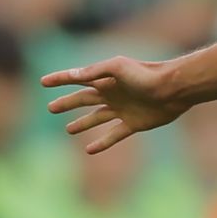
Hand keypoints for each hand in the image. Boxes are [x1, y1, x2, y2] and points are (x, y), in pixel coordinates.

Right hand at [40, 56, 186, 153]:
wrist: (173, 89)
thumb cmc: (146, 74)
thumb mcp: (118, 67)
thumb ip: (96, 70)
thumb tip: (74, 75)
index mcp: (106, 79)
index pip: (77, 78)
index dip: (60, 79)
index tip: (43, 82)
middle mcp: (112, 93)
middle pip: (83, 100)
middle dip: (67, 103)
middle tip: (50, 108)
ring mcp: (122, 109)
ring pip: (96, 118)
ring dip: (82, 123)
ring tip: (68, 130)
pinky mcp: (133, 124)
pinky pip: (113, 135)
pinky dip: (102, 143)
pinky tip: (89, 150)